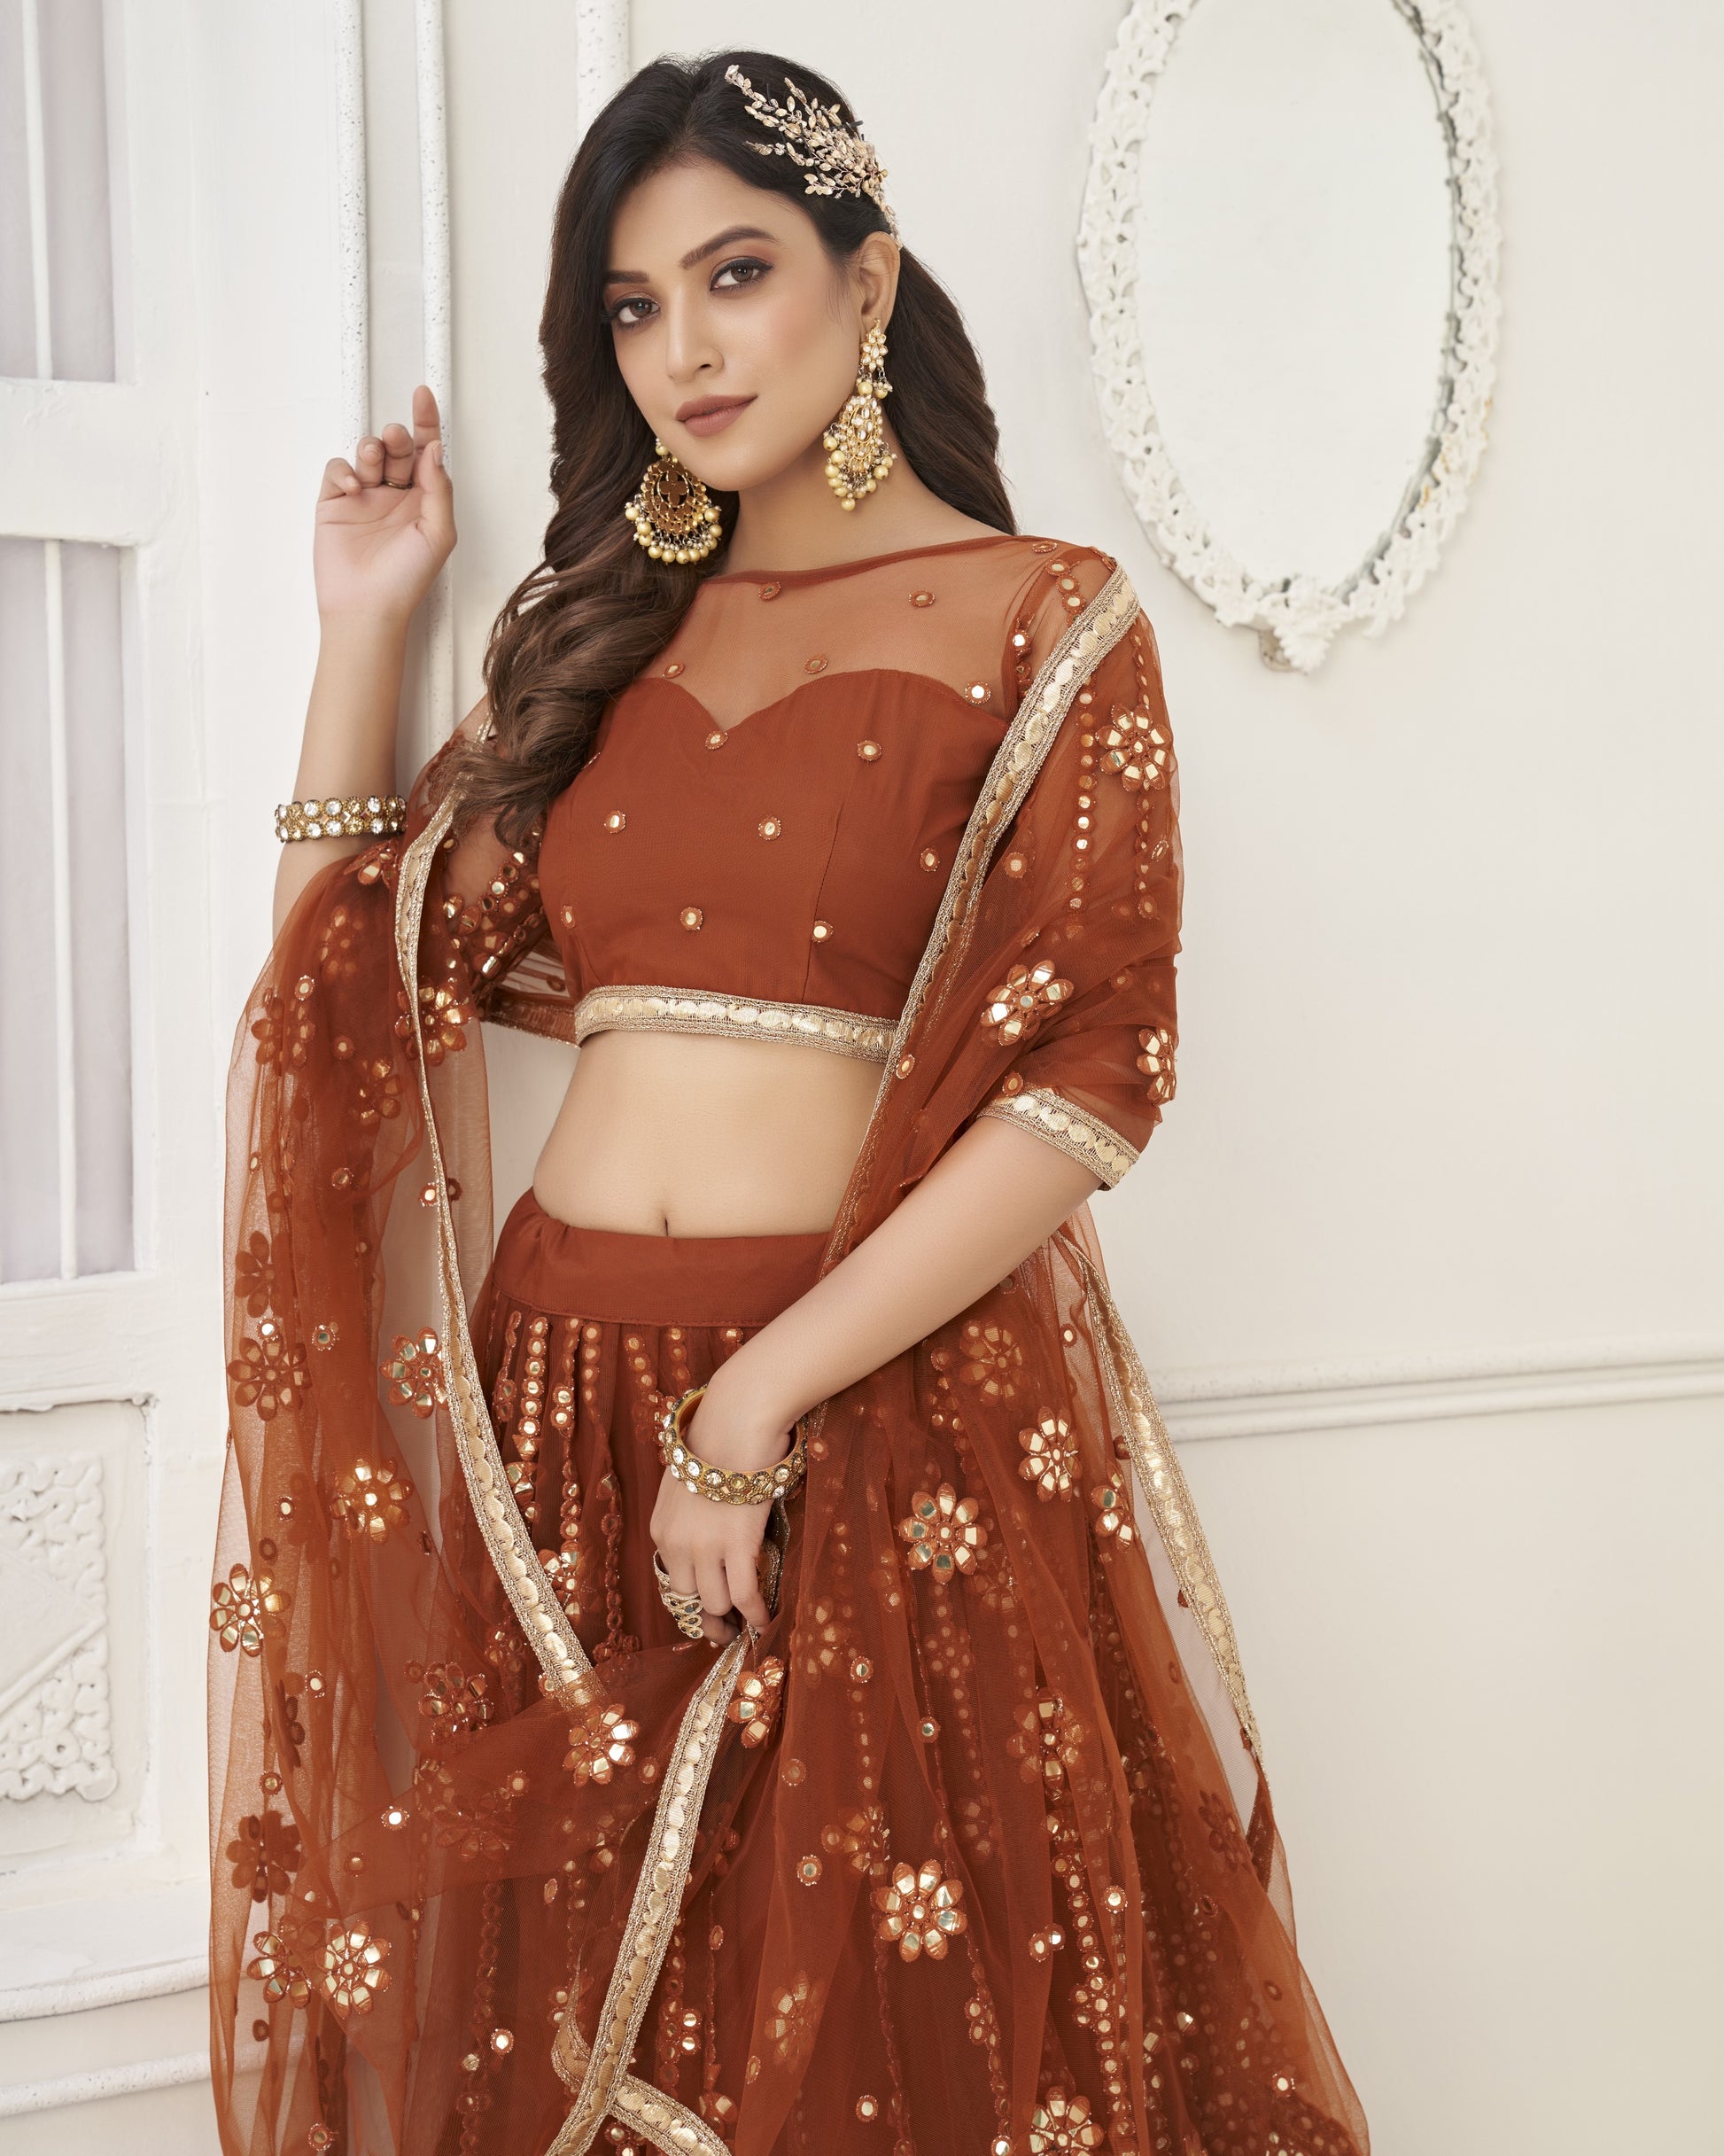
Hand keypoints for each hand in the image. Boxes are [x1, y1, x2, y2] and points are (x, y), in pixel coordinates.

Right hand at [314, 383, 456, 626]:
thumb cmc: (406, 579)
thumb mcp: (438, 533)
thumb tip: (434, 449)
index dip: (426, 421)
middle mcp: (395, 496)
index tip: (423, 394)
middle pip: (397, 448)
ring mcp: (364, 498)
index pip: (426, 452)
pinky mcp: (334, 503)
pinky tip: (354, 487)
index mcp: (424, 500)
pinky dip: (344, 470)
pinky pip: (337, 470)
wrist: (367, 608)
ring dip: (372, 449)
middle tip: (396, 441)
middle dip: (397, 438)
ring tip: (374, 461)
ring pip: (366, 453)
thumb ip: (438, 489)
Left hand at [648, 1369, 797, 1646]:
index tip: (706, 1613)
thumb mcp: (687, 1481)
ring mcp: (705, 1547)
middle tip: (726, 1628)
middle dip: (708, 1617)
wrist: (736, 1420)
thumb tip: (708, 1530)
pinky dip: (755, 1614)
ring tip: (750, 1623)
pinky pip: (744, 1596)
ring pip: (716, 1602)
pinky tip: (765, 1621)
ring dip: (734, 1616)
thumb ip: (690, 1512)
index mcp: (661, 1529)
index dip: (690, 1601)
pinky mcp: (737, 1545)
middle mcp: (676, 1544)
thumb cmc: (719, 1440)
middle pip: (689, 1599)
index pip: (670, 1582)